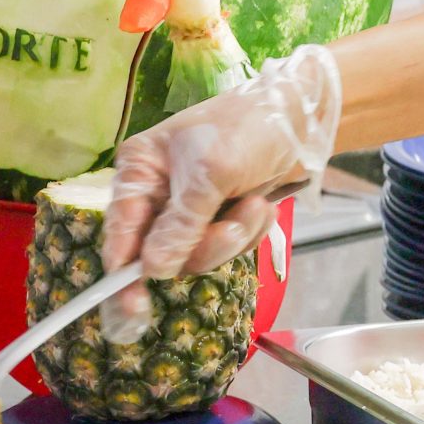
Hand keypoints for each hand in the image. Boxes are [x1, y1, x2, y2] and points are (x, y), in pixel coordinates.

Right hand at [100, 46, 341, 337]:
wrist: (303, 116)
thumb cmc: (248, 127)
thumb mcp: (210, 174)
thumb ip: (181, 224)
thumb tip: (151, 268)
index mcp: (140, 170)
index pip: (121, 229)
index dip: (123, 270)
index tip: (131, 307)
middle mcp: (159, 192)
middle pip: (162, 252)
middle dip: (203, 245)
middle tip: (230, 229)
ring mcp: (192, 208)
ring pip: (198, 254)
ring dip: (233, 235)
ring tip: (255, 203)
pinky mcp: (222, 217)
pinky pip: (228, 247)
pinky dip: (250, 231)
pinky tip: (262, 203)